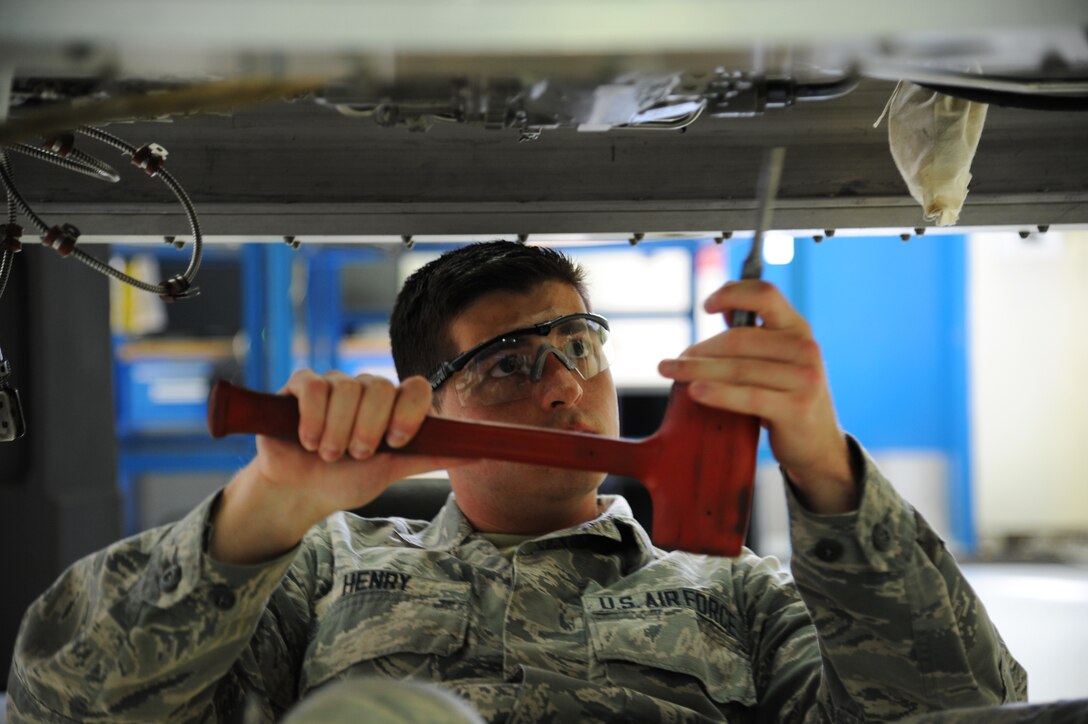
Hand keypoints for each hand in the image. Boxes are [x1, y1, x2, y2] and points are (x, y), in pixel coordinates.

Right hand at [211, 370, 469, 562]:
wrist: (300, 493)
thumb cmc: (346, 480)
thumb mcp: (391, 471)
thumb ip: (428, 458)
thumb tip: (478, 454)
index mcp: (392, 406)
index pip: (415, 387)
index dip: (408, 412)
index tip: (394, 442)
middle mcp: (365, 389)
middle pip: (379, 386)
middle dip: (368, 428)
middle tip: (356, 455)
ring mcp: (334, 384)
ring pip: (345, 388)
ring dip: (337, 431)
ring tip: (327, 455)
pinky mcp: (301, 385)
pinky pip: (313, 386)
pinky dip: (313, 417)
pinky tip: (307, 440)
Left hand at [658, 281, 857, 513]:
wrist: (817, 445)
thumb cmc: (786, 397)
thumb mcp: (778, 360)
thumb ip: (757, 336)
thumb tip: (723, 309)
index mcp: (798, 328)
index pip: (765, 295)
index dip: (732, 294)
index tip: (705, 305)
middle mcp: (805, 348)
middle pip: (739, 340)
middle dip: (700, 350)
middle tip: (672, 362)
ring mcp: (804, 378)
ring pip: (738, 368)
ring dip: (697, 370)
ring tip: (671, 372)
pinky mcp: (796, 408)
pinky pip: (748, 396)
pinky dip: (717, 393)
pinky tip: (694, 392)